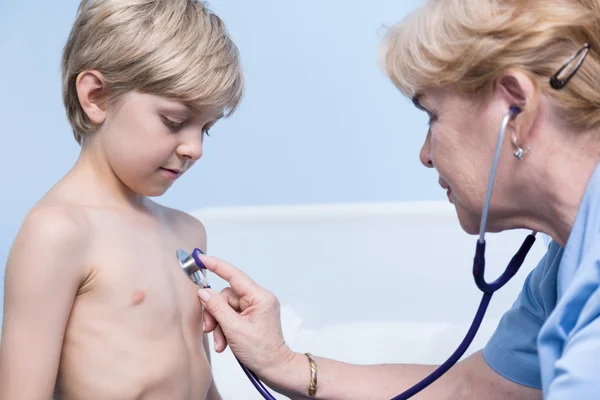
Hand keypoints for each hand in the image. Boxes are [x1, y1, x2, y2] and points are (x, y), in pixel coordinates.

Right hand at [197, 255, 295, 379]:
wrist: (275, 369)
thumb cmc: (261, 352)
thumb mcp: (234, 330)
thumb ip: (217, 309)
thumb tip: (204, 292)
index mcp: (260, 297)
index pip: (234, 275)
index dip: (216, 265)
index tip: (201, 258)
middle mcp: (258, 299)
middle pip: (226, 296)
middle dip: (215, 314)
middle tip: (209, 330)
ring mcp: (255, 308)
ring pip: (225, 308)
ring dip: (219, 325)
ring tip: (221, 343)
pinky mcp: (251, 318)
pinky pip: (230, 316)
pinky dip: (224, 329)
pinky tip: (225, 344)